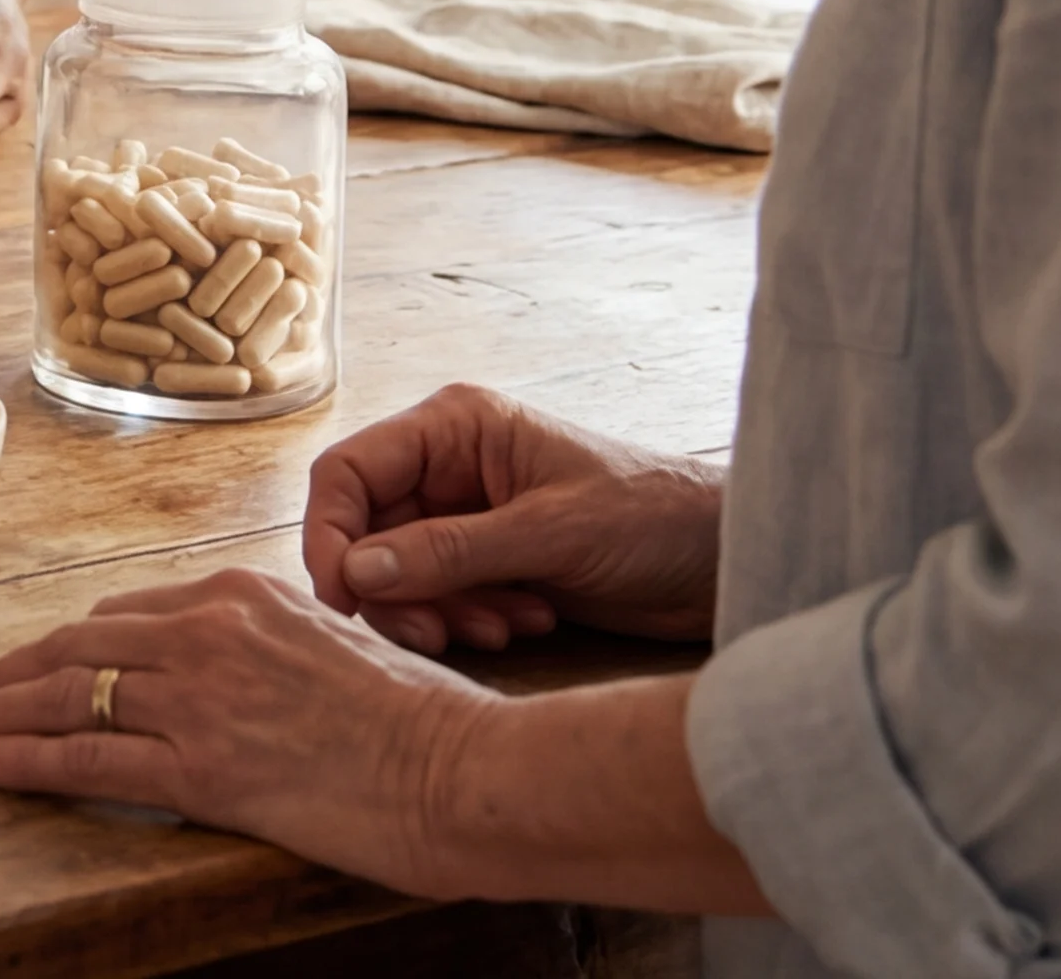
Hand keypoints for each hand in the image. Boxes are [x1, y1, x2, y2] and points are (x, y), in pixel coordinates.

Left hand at [0, 567, 499, 897]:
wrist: (471, 770)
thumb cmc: (425, 723)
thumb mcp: (334, 649)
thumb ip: (268, 649)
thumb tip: (227, 675)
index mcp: (241, 595)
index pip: (120, 618)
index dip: (60, 648)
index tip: (23, 668)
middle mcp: (209, 631)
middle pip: (73, 647)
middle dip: (3, 674)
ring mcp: (202, 696)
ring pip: (65, 694)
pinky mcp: (206, 764)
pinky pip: (89, 755)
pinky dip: (26, 757)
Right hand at [300, 385, 724, 653]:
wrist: (730, 563)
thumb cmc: (656, 518)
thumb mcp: (552, 533)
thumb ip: (450, 552)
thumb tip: (356, 574)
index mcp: (454, 428)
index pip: (348, 473)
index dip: (330, 534)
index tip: (343, 598)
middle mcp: (450, 469)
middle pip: (367, 533)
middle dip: (397, 590)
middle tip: (437, 634)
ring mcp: (469, 519)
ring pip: (400, 575)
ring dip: (440, 611)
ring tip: (504, 626)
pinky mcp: (492, 565)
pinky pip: (442, 599)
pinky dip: (471, 621)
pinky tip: (530, 622)